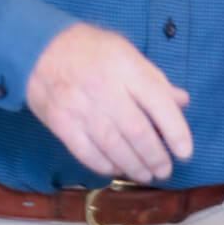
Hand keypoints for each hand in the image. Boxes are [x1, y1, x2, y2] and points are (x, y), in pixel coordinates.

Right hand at [26, 23, 192, 182]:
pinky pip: (87, 153)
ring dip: (134, 167)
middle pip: (137, 131)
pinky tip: (117, 170)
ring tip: (146, 175)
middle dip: (155, 157)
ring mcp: (81, 107)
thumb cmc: (90, 50)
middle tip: (165, 170)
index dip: (176, 132)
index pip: (159, 104)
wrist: (38, 49)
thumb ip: (155, 80)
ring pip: (114, 147)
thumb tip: (182, 101)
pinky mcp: (61, 123)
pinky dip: (105, 166)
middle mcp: (105, 88)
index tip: (185, 152)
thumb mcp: (127, 53)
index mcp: (126, 68)